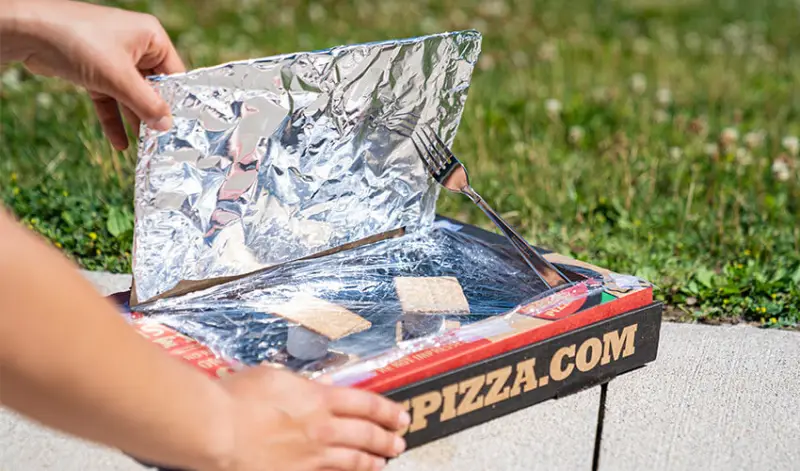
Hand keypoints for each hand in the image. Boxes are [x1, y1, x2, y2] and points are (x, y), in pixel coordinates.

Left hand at [1, 0, 184, 149]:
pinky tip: (119, 144)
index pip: (174, 73)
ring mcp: (113, 57)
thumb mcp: (120, 78)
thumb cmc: (80, 43)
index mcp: (150, 37)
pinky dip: (113, 118)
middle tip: (164, 142)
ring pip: (130, 94)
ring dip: (134, 120)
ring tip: (144, 148)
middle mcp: (135, 45)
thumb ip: (147, 104)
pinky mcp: (93, 69)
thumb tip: (168, 126)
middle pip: (153, 86)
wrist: (28, 32)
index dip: (178, 101)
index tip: (183, 128)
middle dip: (154, 114)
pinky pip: (109, 97)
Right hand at [203, 365, 408, 470]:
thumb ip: (300, 383)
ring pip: (353, 460)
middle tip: (398, 442)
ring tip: (382, 462)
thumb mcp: (274, 376)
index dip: (387, 410)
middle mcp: (322, 428)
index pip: (366, 403)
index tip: (399, 416)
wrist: (215, 428)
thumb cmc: (236, 397)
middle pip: (366, 434)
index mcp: (319, 398)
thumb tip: (319, 385)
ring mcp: (310, 456)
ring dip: (372, 461)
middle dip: (386, 439)